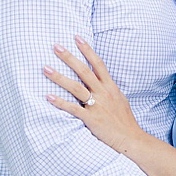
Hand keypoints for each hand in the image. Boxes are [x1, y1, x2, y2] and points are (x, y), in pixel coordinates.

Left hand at [42, 36, 144, 150]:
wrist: (130, 138)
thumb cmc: (124, 120)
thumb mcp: (120, 99)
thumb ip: (109, 89)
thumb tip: (102, 81)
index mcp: (110, 87)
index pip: (98, 64)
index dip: (87, 50)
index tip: (77, 37)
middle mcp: (103, 93)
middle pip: (84, 71)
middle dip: (69, 57)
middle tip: (55, 46)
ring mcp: (97, 105)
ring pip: (75, 87)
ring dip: (59, 77)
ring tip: (45, 68)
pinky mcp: (91, 118)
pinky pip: (73, 108)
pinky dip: (60, 102)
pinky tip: (48, 96)